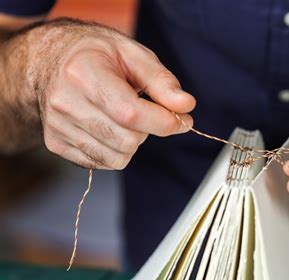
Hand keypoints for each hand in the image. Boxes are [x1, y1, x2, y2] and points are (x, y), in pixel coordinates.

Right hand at [31, 19, 194, 168]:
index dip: (164, 122)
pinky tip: (109, 126)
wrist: (50, 60)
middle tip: (145, 110)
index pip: (131, 114)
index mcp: (83, 73)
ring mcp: (57, 126)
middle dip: (149, 129)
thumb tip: (186, 106)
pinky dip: (116, 150)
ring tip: (123, 116)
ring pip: (117, 157)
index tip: (183, 119)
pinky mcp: (56, 143)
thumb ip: (162, 81)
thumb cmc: (97, 55)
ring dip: (132, 142)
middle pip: (127, 140)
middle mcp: (65, 103)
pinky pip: (102, 163)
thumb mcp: (134, 55)